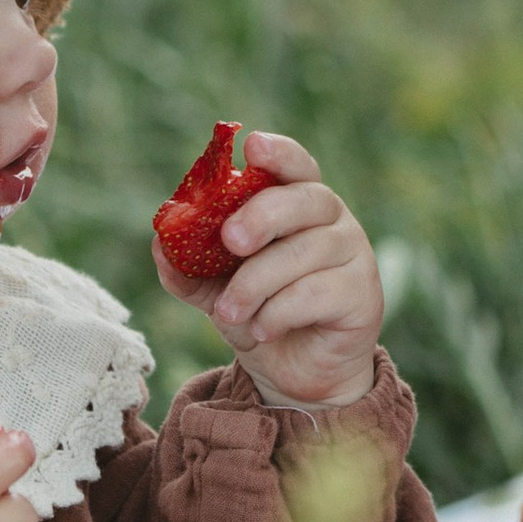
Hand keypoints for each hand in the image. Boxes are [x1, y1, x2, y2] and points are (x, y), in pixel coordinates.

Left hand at [154, 129, 382, 411]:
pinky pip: (318, 293)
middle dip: (263, 215)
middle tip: (230, 240)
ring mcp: (354, 255)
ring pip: (305, 252)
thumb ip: (189, 268)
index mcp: (297, 204)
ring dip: (256, 284)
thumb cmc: (260, 315)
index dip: (278, 153)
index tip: (252, 146)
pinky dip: (279, 313)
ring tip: (229, 312)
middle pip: (305, 199)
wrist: (295, 375)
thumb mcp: (216, 291)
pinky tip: (263, 330)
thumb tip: (159, 243)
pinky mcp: (363, 295)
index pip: (295, 165)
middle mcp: (332, 220)